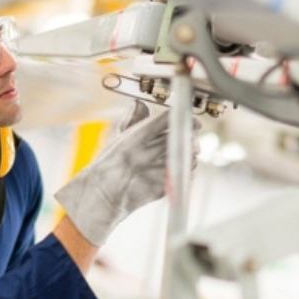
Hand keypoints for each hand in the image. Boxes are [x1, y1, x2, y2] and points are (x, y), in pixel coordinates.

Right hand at [55, 101, 198, 245]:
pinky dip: (185, 170)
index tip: (194, 121)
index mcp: (137, 137)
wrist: (103, 194)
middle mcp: (148, 153)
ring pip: (188, 156)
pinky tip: (176, 168)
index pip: (170, 119)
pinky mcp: (163, 186)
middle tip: (191, 136)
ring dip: (190, 153)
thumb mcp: (120, 137)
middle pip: (184, 137)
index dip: (186, 118)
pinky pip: (185, 174)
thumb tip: (139, 104)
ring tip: (181, 153)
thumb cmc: (109, 166)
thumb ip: (134, 120)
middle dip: (191, 136)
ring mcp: (157, 171)